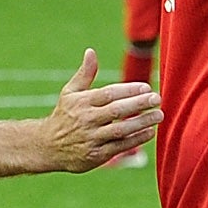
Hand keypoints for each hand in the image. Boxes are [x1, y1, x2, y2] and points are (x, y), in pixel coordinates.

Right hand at [39, 49, 158, 172]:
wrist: (48, 146)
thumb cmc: (65, 115)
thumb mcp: (70, 93)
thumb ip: (85, 73)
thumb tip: (91, 52)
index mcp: (82, 102)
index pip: (109, 94)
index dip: (129, 90)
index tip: (147, 87)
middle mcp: (87, 119)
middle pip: (117, 110)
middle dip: (139, 104)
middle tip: (157, 99)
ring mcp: (92, 138)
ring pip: (121, 129)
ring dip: (142, 122)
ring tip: (159, 115)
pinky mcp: (96, 155)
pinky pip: (120, 146)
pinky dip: (136, 139)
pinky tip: (150, 132)